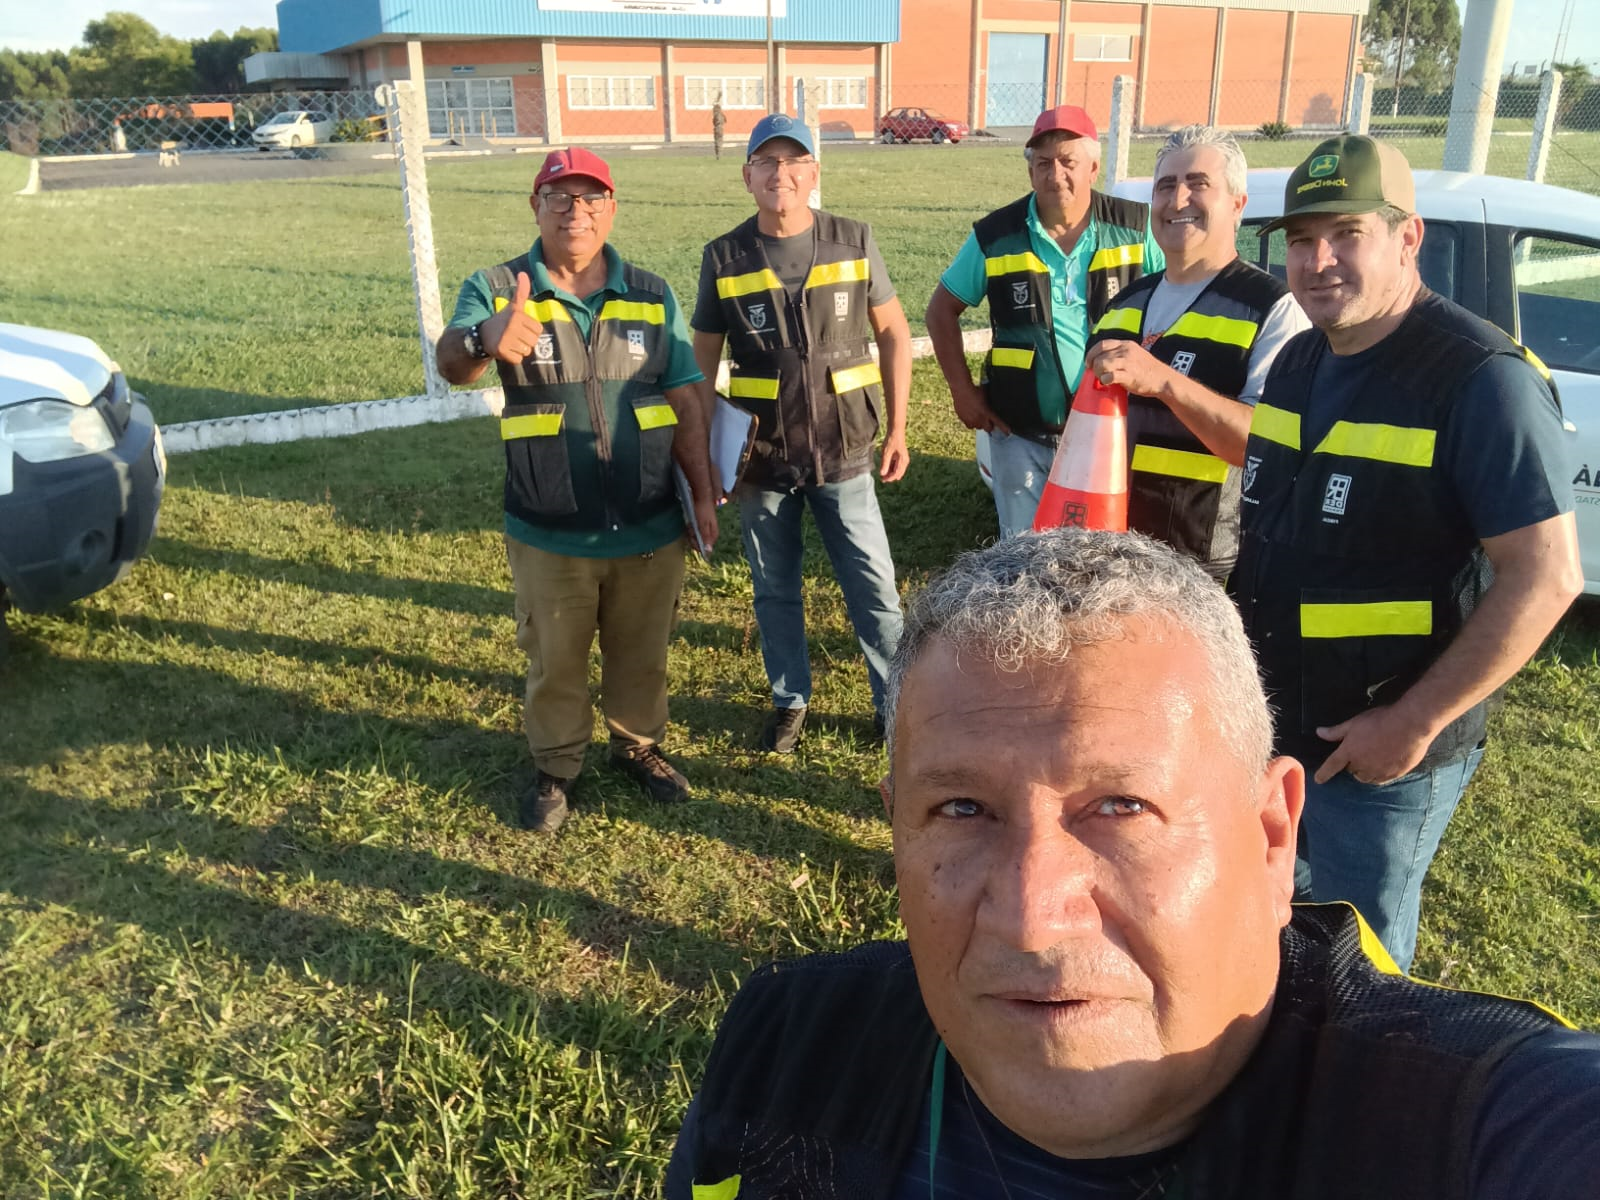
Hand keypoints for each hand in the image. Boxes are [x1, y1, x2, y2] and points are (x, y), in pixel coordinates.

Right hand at [480, 271, 543, 363]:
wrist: (482, 335)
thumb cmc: (502, 320)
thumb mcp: (513, 306)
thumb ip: (521, 292)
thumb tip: (523, 273)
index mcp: (517, 315)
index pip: (538, 329)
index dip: (530, 330)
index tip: (519, 327)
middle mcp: (512, 326)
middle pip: (534, 341)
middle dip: (526, 341)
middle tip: (513, 336)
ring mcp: (506, 339)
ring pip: (527, 351)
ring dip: (520, 350)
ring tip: (509, 342)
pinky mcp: (501, 351)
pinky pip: (518, 360)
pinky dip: (513, 358)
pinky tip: (505, 350)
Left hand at [692, 495, 718, 549]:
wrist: (701, 497)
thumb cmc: (703, 510)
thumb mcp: (703, 524)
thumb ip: (705, 537)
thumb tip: (709, 551)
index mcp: (713, 535)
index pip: (705, 548)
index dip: (697, 545)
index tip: (692, 537)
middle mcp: (710, 534)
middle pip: (700, 543)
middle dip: (693, 537)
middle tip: (690, 528)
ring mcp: (705, 529)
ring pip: (696, 537)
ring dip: (691, 532)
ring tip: (690, 523)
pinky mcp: (701, 525)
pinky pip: (694, 532)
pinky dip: (690, 528)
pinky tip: (690, 522)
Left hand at [879, 434, 909, 482]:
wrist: (896, 431)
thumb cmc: (891, 440)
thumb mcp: (886, 453)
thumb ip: (885, 464)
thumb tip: (882, 474)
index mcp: (903, 461)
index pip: (896, 473)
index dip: (890, 478)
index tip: (883, 480)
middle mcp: (905, 461)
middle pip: (898, 473)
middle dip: (891, 477)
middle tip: (882, 479)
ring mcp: (903, 459)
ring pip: (898, 469)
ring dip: (891, 472)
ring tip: (883, 474)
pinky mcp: (901, 456)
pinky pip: (897, 465)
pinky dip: (892, 468)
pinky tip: (886, 468)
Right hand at [951, 380, 1009, 434]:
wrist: (962, 389)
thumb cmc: (975, 389)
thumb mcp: (987, 395)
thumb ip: (991, 401)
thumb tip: (996, 400)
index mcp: (987, 412)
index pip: (998, 422)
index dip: (1004, 428)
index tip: (1008, 432)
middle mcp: (980, 418)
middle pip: (988, 429)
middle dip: (989, 425)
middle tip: (988, 420)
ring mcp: (971, 420)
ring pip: (978, 427)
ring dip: (980, 424)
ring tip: (978, 416)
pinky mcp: (964, 420)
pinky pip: (969, 426)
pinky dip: (971, 423)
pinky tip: (971, 416)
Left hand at [1084, 339, 1172, 400]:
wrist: (1162, 379)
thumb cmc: (1147, 369)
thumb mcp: (1133, 354)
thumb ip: (1119, 354)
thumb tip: (1101, 362)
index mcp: (1125, 344)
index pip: (1102, 344)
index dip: (1091, 353)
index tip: (1088, 363)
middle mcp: (1125, 351)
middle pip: (1100, 355)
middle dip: (1094, 366)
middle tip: (1097, 374)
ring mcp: (1127, 362)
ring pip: (1102, 364)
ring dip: (1098, 373)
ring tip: (1103, 379)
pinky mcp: (1129, 375)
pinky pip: (1110, 376)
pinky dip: (1105, 380)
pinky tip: (1108, 382)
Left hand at [1313, 705, 1436, 785]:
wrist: (1410, 725)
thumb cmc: (1380, 720)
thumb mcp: (1354, 723)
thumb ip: (1336, 731)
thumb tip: (1319, 732)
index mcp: (1349, 751)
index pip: (1331, 765)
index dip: (1323, 773)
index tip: (1318, 780)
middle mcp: (1362, 764)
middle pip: (1351, 771)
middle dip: (1352, 765)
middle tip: (1359, 754)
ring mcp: (1378, 771)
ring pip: (1366, 778)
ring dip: (1364, 773)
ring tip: (1370, 762)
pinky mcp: (1394, 774)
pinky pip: (1381, 780)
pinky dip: (1378, 776)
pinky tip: (1382, 767)